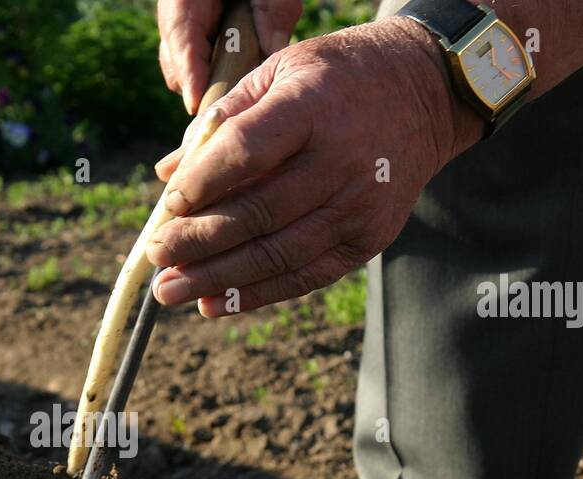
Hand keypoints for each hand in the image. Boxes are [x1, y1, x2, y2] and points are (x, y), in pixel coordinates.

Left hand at [147, 18, 482, 316]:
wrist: (426, 93)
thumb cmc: (337, 79)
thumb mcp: (280, 72)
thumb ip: (223, 122)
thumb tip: (166, 174)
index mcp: (312, 107)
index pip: (247, 151)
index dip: (202, 184)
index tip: (167, 206)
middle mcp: (340, 160)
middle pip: (257, 213)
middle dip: (197, 242)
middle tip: (156, 257)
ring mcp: (358, 206)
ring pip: (276, 255)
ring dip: (216, 278)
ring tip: (171, 290)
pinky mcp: (367, 240)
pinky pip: (304, 277)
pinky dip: (255, 295)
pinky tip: (213, 303)